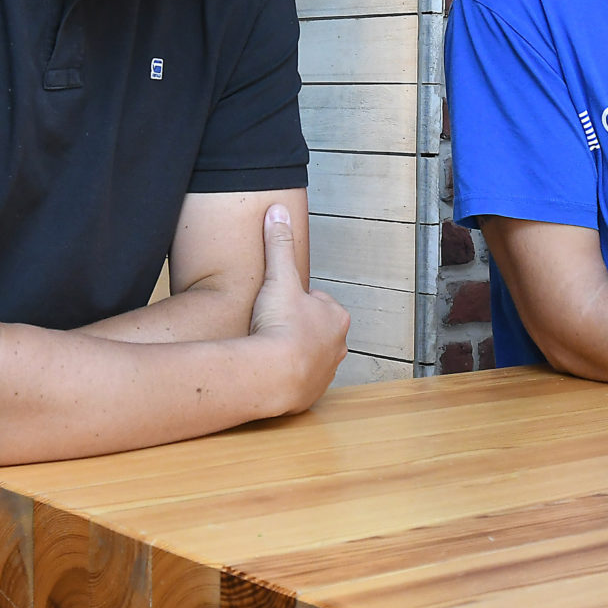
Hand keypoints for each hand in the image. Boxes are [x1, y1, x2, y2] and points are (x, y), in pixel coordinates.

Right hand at [248, 203, 349, 412]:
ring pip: (309, 356)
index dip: (295, 301)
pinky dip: (286, 376)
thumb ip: (279, 245)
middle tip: (271, 326)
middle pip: (315, 330)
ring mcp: (325, 373)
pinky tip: (269, 370)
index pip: (317, 301)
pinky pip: (299, 381)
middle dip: (296, 328)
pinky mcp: (310, 395)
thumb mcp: (279, 278)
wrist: (273, 375)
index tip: (278, 305)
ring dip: (291, 353)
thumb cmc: (281, 326)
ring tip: (269, 349)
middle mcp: (338, 346)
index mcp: (337, 317)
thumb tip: (279, 211)